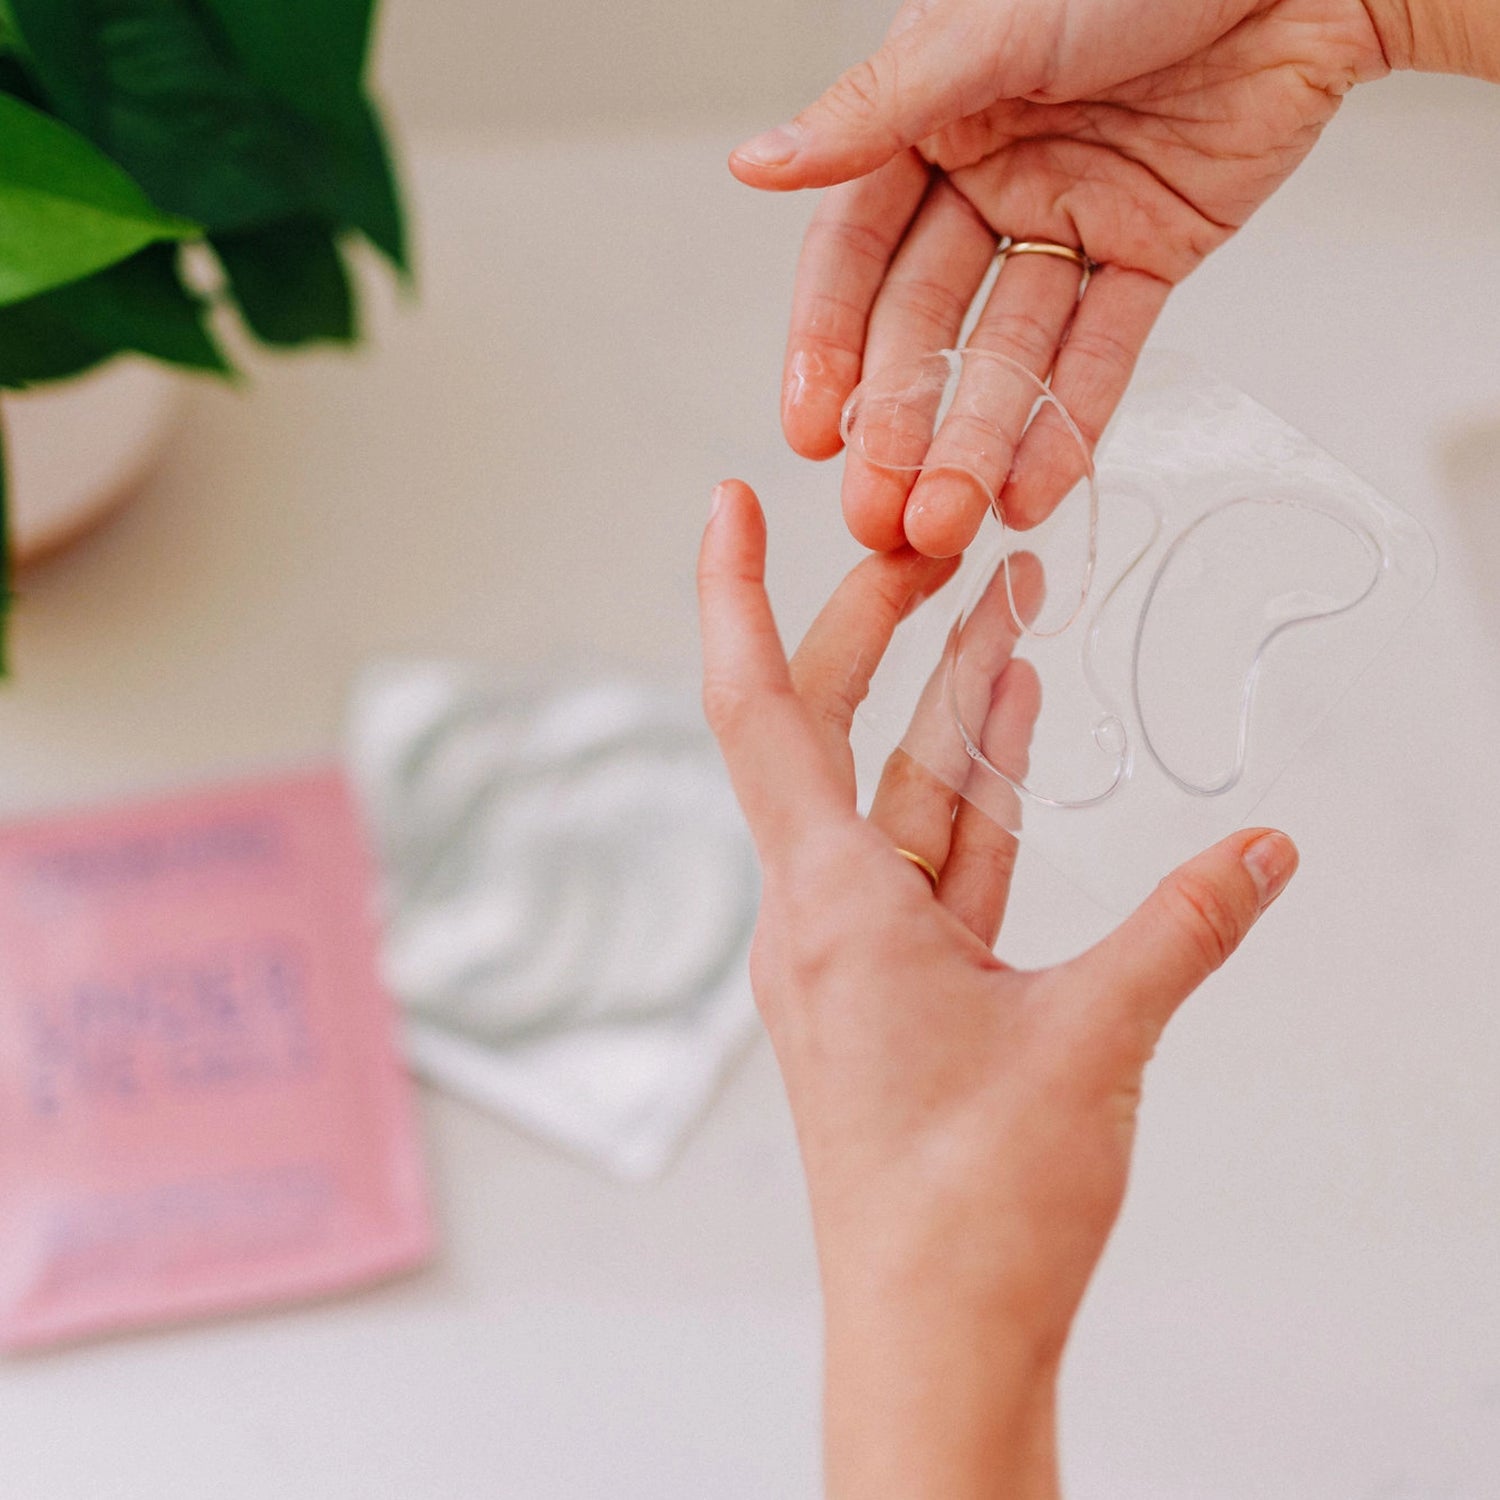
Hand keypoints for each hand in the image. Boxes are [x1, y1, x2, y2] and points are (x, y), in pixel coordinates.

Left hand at [699, 478, 1297, 1497]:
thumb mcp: (1090, 1041)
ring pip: (905, 785)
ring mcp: (866, 946)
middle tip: (936, 532)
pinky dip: (977, 784)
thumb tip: (1262, 852)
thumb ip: (1181, 931)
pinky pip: (942, 854)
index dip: (737, 595)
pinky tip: (1008, 718)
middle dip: (882, 619)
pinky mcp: (913, 984)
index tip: (728, 503)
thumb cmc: (971, 1205)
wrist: (938, 1330)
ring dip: (951, 692)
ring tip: (1000, 592)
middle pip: (836, 726)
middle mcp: (825, 911)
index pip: (761, 709)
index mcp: (828, 903)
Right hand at [730, 0, 1390, 555]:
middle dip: (901, 422)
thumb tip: (755, 163)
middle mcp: (986, 179)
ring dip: (977, 442)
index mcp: (928, 123)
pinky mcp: (1150, 252)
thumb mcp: (988, 30)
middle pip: (928, 325)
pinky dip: (1071, 420)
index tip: (810, 433)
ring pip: (1009, 352)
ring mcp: (1066, 221)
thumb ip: (875, 112)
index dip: (828, 347)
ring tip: (949, 522)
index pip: (855, 256)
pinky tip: (1030, 492)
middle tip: (877, 511)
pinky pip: (1101, 348)